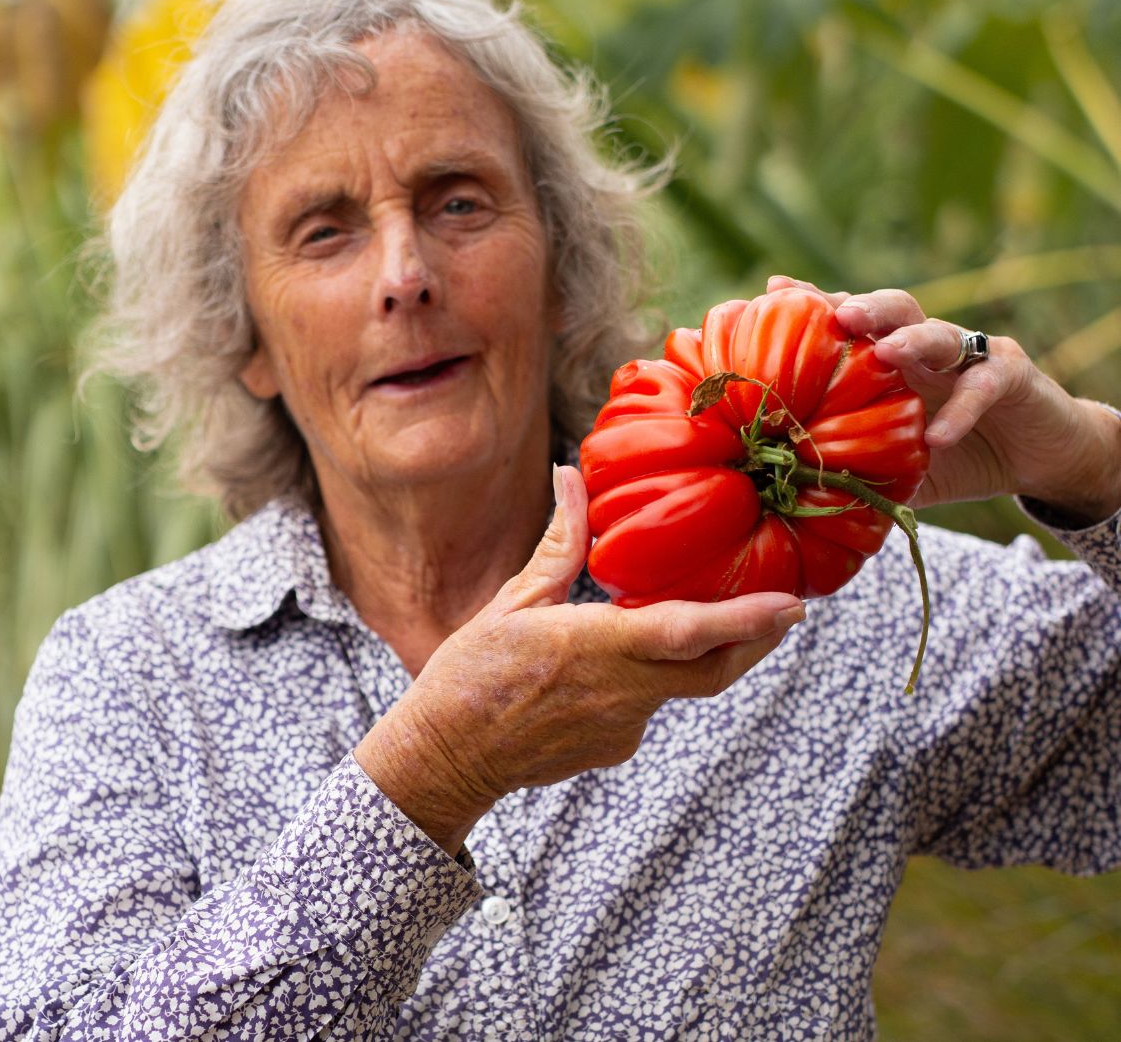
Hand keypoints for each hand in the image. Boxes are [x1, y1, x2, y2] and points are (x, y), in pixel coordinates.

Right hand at [354, 465, 803, 853]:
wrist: (445, 759)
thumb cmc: (471, 675)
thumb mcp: (514, 601)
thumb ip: (559, 542)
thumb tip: (571, 476)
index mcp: (595, 647)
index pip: (687, 633)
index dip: (746, 620)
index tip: (791, 605)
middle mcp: (621, 692)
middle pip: (713, 671)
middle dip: (756, 640)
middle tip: (786, 610)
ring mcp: (622, 728)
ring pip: (680, 685)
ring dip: (696, 654)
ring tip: (698, 617)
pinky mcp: (615, 748)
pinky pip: (647, 705)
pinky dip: (647, 678)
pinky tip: (611, 666)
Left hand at [767, 275, 1120, 522]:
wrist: (1037, 460)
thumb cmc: (955, 455)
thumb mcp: (898, 466)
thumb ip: (857, 470)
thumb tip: (795, 495)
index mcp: (891, 358)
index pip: (851, 321)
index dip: (815, 302)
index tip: (774, 290)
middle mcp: (926, 346)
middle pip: (894, 309)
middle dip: (863, 307)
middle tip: (838, 315)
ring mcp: (970, 356)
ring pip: (940, 334)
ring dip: (912, 340)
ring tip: (885, 351)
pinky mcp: (1013, 377)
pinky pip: (984, 386)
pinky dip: (961, 410)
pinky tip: (938, 436)